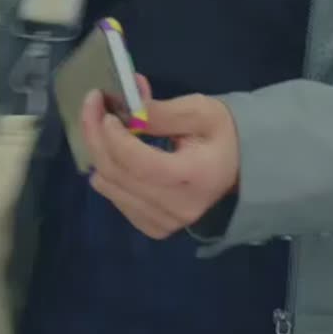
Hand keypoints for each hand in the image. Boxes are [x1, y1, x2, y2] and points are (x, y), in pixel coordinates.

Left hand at [82, 75, 240, 239]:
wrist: (240, 167)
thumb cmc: (222, 134)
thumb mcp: (200, 111)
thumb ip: (161, 112)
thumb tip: (126, 110)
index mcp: (194, 178)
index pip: (140, 163)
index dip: (113, 136)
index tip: (103, 107)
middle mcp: (178, 208)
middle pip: (118, 174)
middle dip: (97, 136)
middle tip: (92, 105)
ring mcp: (165, 223)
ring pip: (110, 187)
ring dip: (99, 152)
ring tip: (104, 125)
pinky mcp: (154, 228)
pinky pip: (115, 199)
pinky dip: (109, 173)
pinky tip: (116, 153)